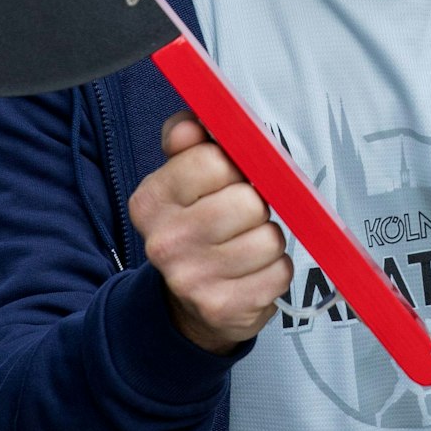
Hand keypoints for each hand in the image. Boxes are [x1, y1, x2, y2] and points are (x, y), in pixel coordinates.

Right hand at [126, 112, 292, 353]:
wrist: (187, 302)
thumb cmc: (197, 224)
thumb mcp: (182, 178)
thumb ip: (188, 141)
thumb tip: (190, 122)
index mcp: (151, 200)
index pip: (212, 161)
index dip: (235, 164)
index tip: (232, 176)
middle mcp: (164, 242)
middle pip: (247, 202)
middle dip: (256, 204)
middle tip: (245, 215)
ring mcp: (192, 280)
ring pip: (269, 238)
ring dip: (269, 238)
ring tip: (249, 243)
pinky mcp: (223, 308)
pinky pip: (280, 273)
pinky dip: (276, 269)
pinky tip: (254, 270)